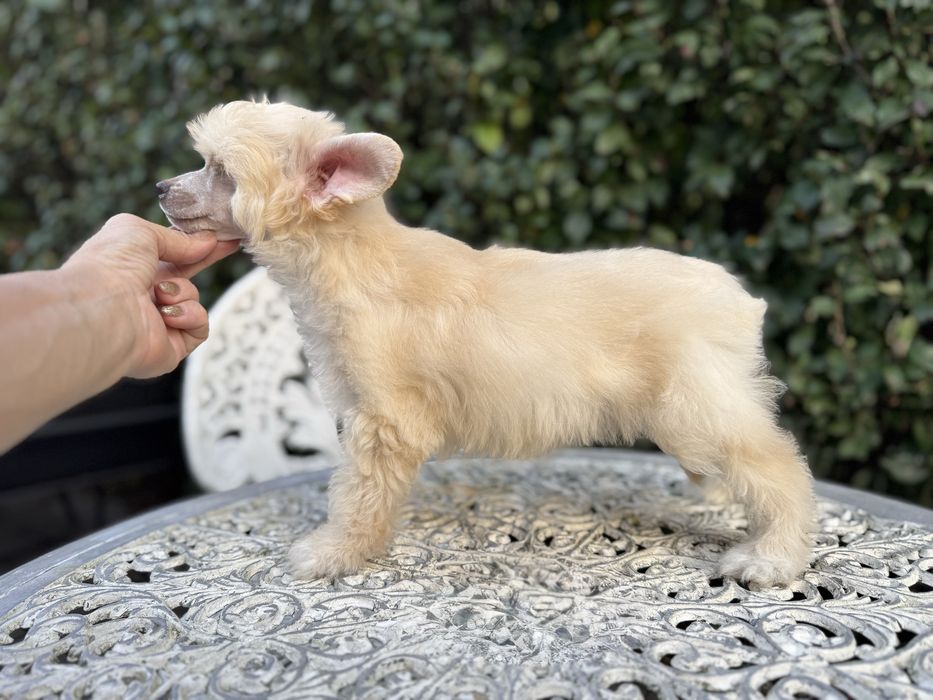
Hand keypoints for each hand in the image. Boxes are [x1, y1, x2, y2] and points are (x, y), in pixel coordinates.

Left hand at [64, 213, 239, 378]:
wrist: (102, 309)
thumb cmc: (110, 266)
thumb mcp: (140, 232)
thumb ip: (176, 237)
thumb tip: (206, 242)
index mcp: (130, 269)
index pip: (170, 255)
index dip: (194, 245)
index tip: (220, 235)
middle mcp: (142, 297)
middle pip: (185, 277)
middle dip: (205, 260)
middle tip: (228, 245)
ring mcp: (157, 323)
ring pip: (193, 300)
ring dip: (183, 293)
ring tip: (159, 296)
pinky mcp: (172, 347)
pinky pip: (199, 327)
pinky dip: (189, 316)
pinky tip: (167, 316)